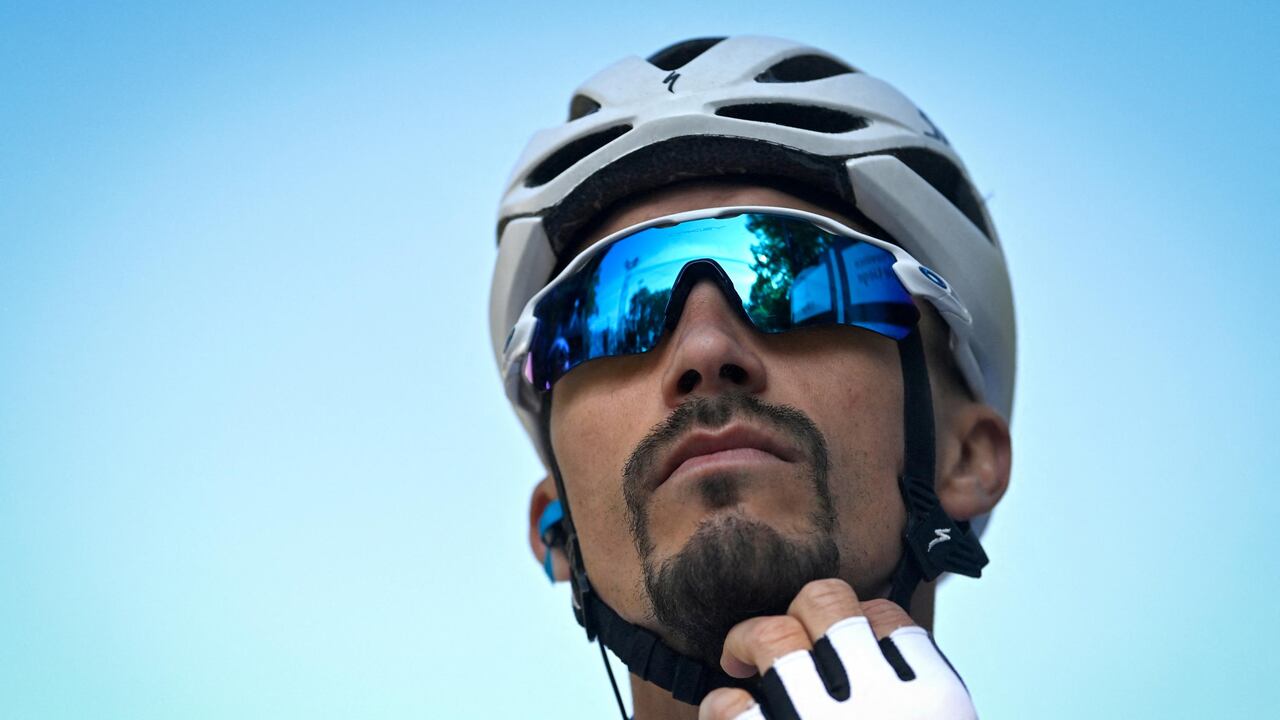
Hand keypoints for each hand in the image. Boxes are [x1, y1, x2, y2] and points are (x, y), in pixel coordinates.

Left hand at [698, 579, 974, 719]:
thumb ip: (919, 699)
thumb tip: (881, 663)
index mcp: (937, 701)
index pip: (890, 618)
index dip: (855, 620)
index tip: (839, 641)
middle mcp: (884, 704)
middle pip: (826, 602)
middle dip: (796, 611)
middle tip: (780, 638)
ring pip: (773, 635)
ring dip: (748, 639)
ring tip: (739, 658)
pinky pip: (731, 704)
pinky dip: (721, 705)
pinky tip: (727, 712)